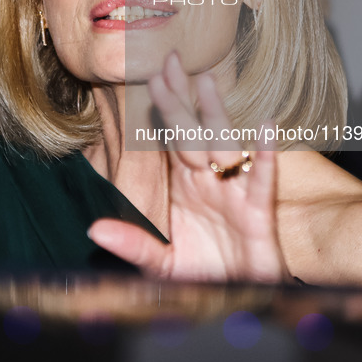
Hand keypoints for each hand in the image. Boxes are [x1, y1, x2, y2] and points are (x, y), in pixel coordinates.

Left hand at [88, 53, 290, 282]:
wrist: (241, 300)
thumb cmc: (204, 277)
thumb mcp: (161, 265)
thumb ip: (133, 244)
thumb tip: (94, 230)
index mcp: (183, 187)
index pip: (169, 142)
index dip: (160, 112)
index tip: (147, 77)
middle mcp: (207, 182)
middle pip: (191, 133)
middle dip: (180, 99)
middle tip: (168, 61)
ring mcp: (233, 193)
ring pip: (223, 144)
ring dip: (215, 114)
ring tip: (206, 82)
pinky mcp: (257, 212)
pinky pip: (262, 179)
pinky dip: (266, 155)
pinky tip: (267, 128)